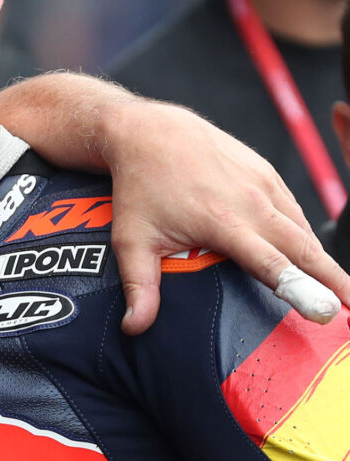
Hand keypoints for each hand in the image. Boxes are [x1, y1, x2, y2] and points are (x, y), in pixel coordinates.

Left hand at [105, 100, 348, 333]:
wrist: (147, 132)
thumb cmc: (139, 185)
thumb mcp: (131, 239)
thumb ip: (140, 286)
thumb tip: (135, 328)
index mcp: (223, 223)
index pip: (273, 265)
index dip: (302, 290)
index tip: (327, 312)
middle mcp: (250, 202)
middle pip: (304, 249)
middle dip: (333, 280)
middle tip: (349, 308)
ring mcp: (261, 183)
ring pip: (301, 228)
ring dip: (322, 259)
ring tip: (338, 289)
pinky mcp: (264, 171)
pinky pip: (292, 208)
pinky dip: (304, 233)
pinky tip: (309, 254)